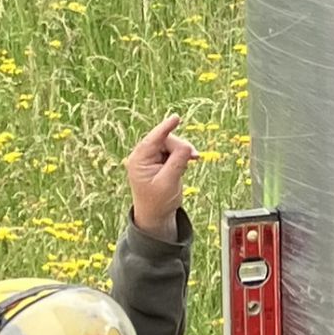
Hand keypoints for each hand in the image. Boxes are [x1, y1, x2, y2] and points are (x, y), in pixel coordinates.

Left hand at [126, 116, 197, 239]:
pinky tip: (186, 164)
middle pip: (164, 141)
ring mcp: (150, 159)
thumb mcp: (169, 182)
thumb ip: (177, 162)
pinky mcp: (158, 163)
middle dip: (180, 147)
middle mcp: (142, 157)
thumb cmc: (158, 202)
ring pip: (170, 146)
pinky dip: (181, 157)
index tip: (176, 118)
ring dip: (182, 152)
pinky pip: (172, 153)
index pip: (153, 139)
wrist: (156, 216)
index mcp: (139, 160)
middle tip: (194, 156)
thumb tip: (187, 146)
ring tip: (192, 161)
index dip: (166, 128)